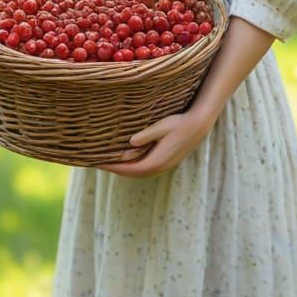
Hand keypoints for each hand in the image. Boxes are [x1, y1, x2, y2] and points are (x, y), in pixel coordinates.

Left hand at [97, 108, 214, 177]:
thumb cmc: (179, 123)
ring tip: (109, 161)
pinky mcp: (166, 162)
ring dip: (123, 168)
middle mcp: (159, 168)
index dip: (112, 166)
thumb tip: (131, 142)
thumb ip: (146, 135)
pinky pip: (144, 168)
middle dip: (114, 168)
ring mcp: (164, 166)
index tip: (98, 163)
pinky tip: (126, 159)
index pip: (128, 169)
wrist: (198, 126)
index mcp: (156, 162)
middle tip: (97, 162)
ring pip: (138, 172)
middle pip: (131, 173)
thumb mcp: (161, 126)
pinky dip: (133, 166)